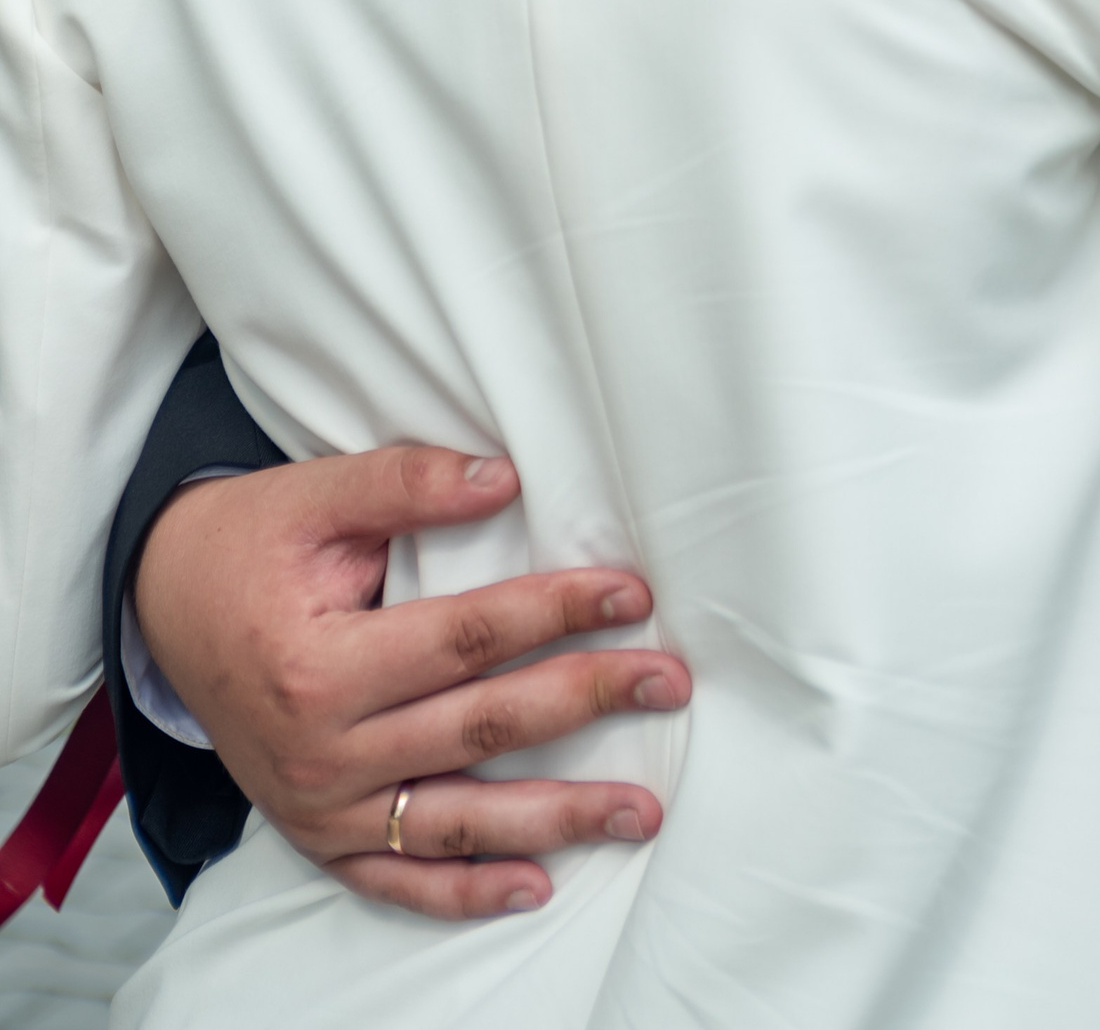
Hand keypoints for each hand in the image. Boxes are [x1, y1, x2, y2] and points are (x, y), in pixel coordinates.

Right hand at [133, 446, 690, 918]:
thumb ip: (407, 484)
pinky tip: (536, 885)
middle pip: (480, 726)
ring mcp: (321, 807)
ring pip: (458, 820)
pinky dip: (466, 890)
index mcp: (321, 664)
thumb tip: (504, 480)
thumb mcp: (315, 494)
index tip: (631, 594)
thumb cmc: (248, 544)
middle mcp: (322, 750)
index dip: (555, 612)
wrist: (160, 606)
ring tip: (642, 809)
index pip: (467, 637)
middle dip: (584, 701)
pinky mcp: (318, 837)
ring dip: (557, 818)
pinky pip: (399, 881)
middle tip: (668, 681)